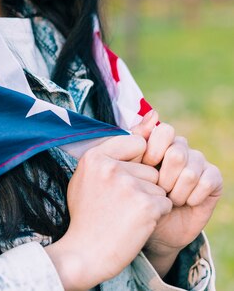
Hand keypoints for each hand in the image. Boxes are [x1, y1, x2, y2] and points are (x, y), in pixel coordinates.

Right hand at [45, 135, 171, 290]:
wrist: (85, 252)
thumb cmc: (87, 214)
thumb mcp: (86, 177)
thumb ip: (111, 152)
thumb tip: (148, 120)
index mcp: (94, 156)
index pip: (136, 142)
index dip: (135, 163)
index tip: (120, 181)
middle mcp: (111, 167)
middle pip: (150, 168)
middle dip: (142, 186)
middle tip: (118, 205)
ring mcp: (129, 185)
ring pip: (159, 185)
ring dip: (150, 200)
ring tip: (125, 214)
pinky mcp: (146, 205)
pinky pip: (166, 203)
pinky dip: (156, 215)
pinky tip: (135, 224)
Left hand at [132, 111, 222, 275]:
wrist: (150, 228)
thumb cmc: (134, 198)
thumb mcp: (127, 169)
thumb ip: (135, 141)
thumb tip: (153, 113)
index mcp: (159, 142)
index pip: (163, 131)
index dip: (152, 152)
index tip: (142, 169)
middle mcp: (180, 148)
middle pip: (177, 151)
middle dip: (162, 176)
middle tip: (155, 190)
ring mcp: (198, 163)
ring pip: (190, 169)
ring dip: (175, 191)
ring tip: (167, 199)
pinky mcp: (214, 179)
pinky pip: (207, 181)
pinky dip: (192, 196)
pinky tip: (184, 203)